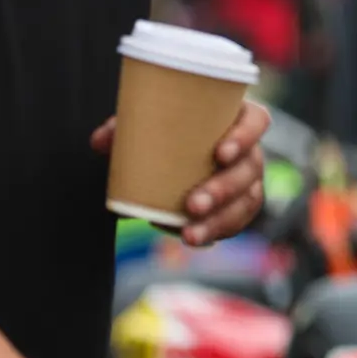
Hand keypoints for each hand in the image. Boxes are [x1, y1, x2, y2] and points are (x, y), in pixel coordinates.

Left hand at [90, 102, 269, 245]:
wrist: (174, 152)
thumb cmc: (168, 129)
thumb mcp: (147, 123)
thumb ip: (124, 128)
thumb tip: (100, 142)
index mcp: (237, 118)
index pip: (257, 121)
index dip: (245, 137)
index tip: (220, 154)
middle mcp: (250, 149)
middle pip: (250, 168)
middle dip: (224, 189)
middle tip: (192, 204)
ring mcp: (249, 179)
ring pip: (247, 200)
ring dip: (220, 219)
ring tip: (189, 233)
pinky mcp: (240, 204)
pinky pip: (237, 221)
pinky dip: (216, 231)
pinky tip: (194, 239)